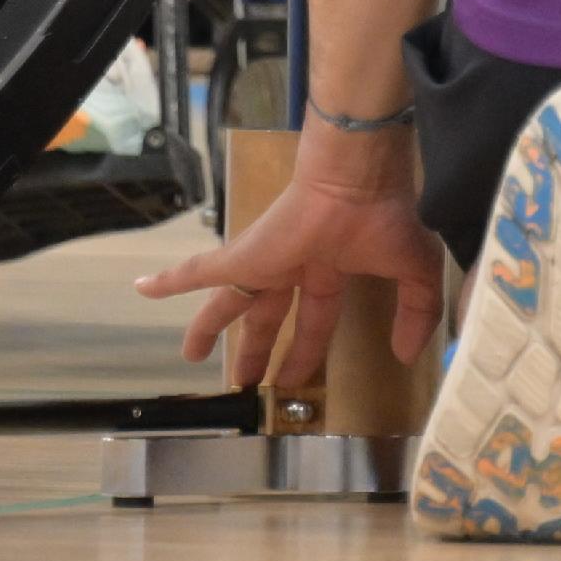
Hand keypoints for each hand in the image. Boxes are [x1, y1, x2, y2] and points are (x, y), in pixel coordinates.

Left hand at [134, 144, 443, 387]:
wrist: (357, 178)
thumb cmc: (384, 217)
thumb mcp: (413, 271)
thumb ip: (416, 311)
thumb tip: (407, 353)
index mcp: (331, 268)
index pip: (316, 319)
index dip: (308, 352)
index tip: (300, 380)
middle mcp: (293, 266)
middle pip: (269, 318)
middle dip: (258, 351)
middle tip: (248, 382)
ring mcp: (265, 260)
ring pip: (229, 302)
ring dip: (210, 329)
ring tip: (192, 357)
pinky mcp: (244, 255)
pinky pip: (198, 271)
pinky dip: (171, 281)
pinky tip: (144, 290)